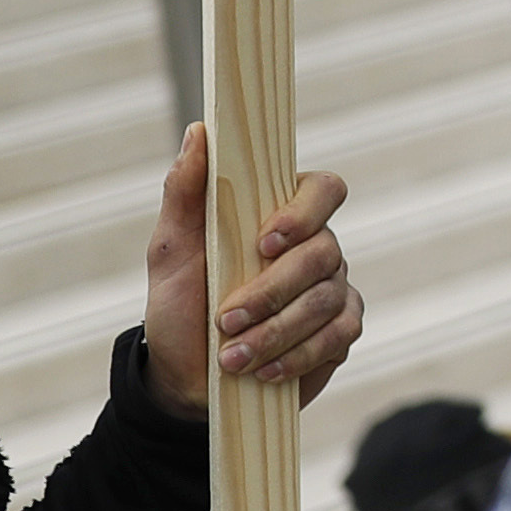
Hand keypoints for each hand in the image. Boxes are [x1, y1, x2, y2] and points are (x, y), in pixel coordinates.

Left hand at [140, 126, 361, 417]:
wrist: (185, 380)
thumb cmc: (179, 308)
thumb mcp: (171, 251)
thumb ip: (185, 191)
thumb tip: (199, 130)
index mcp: (284, 216)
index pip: (324, 190)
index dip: (304, 213)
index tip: (264, 242)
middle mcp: (318, 247)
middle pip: (323, 252)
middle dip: (272, 291)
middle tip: (226, 321)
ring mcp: (334, 290)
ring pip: (327, 300)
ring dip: (276, 332)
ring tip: (232, 358)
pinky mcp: (340, 333)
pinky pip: (339, 337)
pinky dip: (299, 356)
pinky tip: (264, 370)